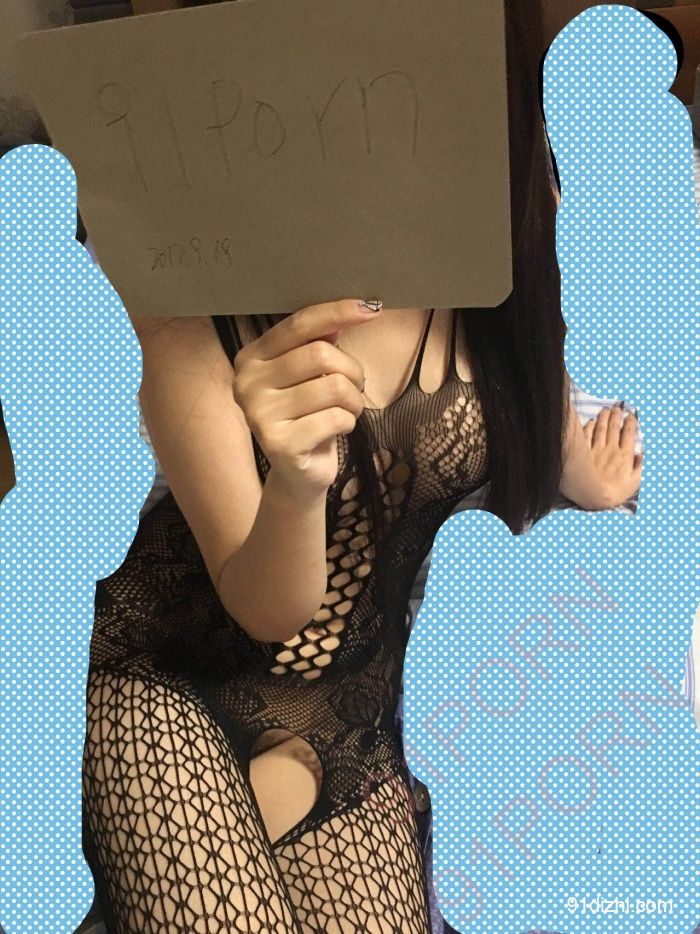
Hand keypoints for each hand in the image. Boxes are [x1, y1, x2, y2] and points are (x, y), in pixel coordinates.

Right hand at [231, 299, 380, 495]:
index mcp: (251, 358)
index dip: (337, 312)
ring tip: (347, 411)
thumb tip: (353, 309)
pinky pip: (334, 418)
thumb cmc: (308, 415)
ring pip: (333, 387)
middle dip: (352, 371)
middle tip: (354, 389)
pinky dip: (348, 422)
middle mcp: (246, 383)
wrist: (298, 473)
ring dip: (354, 400)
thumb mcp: (312, 374)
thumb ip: (322, 341)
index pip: (299, 324)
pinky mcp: (278, 444)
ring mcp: (259, 415)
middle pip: (320, 355)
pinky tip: (337, 430)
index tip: (371, 308)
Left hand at [582, 404, 642, 507]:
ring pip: (600, 429)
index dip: (630, 423)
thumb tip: (640, 453)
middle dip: (616, 416)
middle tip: (618, 408)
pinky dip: (589, 427)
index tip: (630, 416)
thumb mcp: (634, 482)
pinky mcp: (583, 453)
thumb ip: (639, 466)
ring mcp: (596, 450)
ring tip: (606, 409)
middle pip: (614, 428)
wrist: (593, 496)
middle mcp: (610, 449)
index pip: (628, 434)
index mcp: (624, 455)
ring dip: (603, 417)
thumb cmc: (615, 492)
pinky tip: (591, 421)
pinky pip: (586, 436)